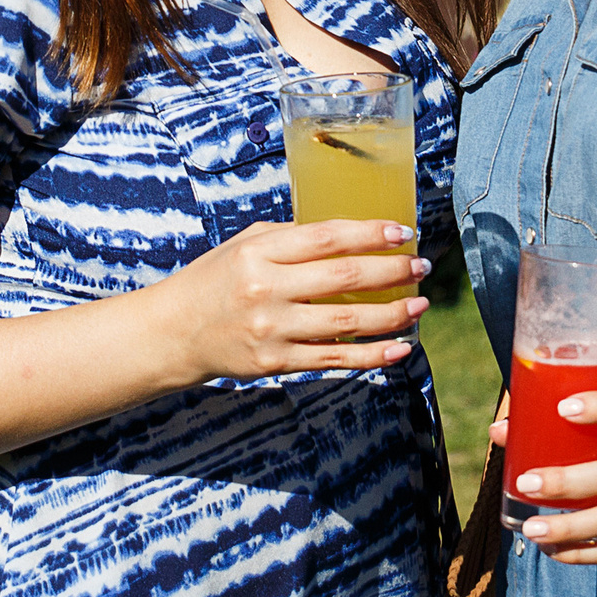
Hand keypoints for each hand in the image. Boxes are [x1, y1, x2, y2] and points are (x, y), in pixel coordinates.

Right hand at [154, 220, 429, 381]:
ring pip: (346, 323)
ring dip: (391, 314)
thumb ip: (293, 238)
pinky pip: (335, 359)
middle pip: (343, 279)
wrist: (174, 332)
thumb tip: (352, 234)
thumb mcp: (247, 244)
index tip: (404, 233)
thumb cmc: (217, 279)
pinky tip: (401, 347)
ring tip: (420, 304)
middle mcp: (267, 289)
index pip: (327, 238)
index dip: (371, 234)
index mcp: (261, 252)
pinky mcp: (276, 363)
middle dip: (391, 272)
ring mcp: (272, 330)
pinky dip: (373, 356)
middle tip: (421, 266)